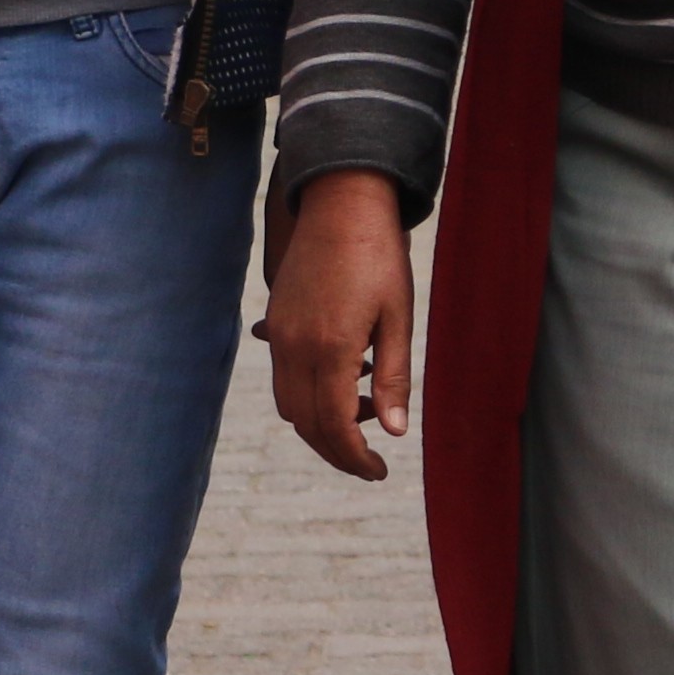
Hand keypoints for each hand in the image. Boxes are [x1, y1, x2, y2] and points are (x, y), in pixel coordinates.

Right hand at [263, 171, 417, 480]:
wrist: (341, 203)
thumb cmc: (379, 257)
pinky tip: (347, 375)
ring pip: (289, 404)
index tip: (378, 471)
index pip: (334, 425)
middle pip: (305, 423)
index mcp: (331, 348)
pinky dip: (309, 392)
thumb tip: (394, 432)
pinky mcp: (275, 321)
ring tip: (364, 407)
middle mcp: (294, 347)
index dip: (354, 458)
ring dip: (321, 421)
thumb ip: (394, 377)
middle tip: (369, 458)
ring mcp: (279, 334)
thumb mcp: (398, 316)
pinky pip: (283, 375)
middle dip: (336, 449)